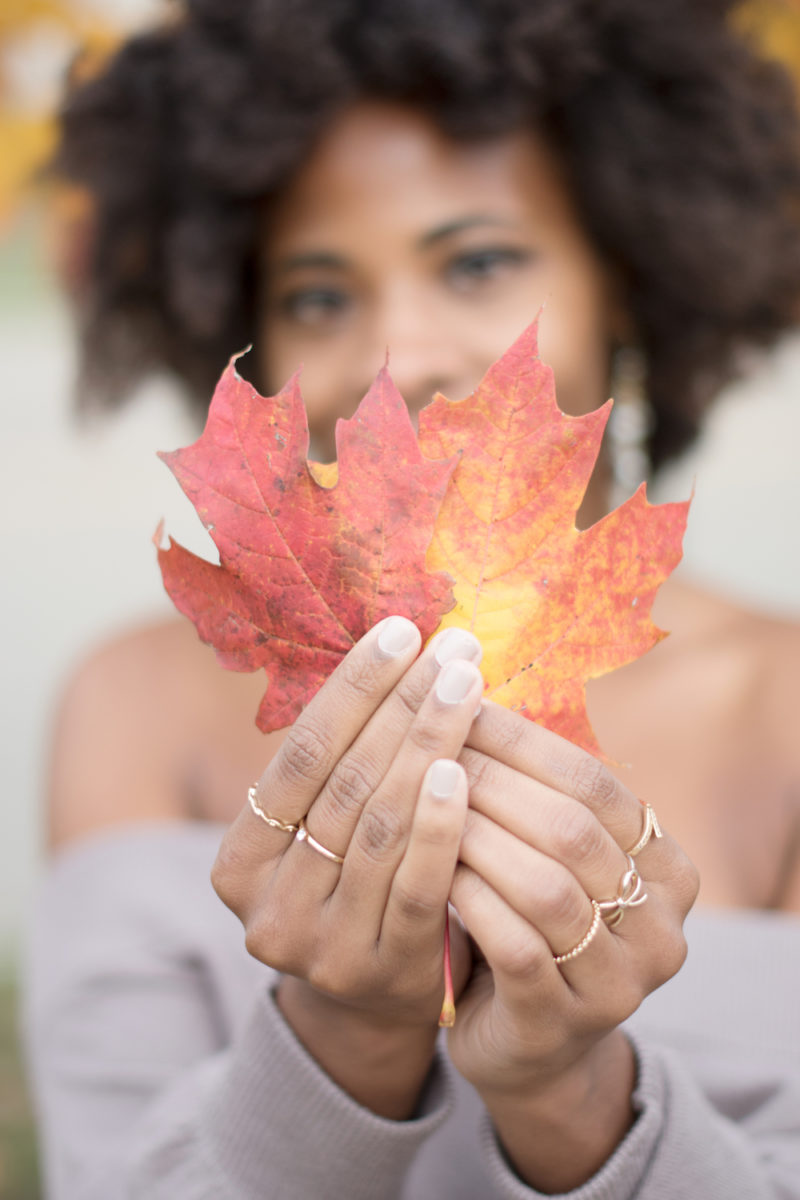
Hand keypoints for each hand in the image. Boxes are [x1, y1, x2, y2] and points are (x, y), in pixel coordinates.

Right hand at [211, 616, 483, 1114]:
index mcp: (238, 861)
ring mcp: (321, 946)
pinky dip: (443, 824)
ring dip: (429, 745)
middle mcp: (267, 906)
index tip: (402, 630)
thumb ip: (342, 762)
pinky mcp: (381, 972)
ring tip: (468, 686)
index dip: (353, 689)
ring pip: (380, 825)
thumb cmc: (355, 884)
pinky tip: (466, 767)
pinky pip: (418, 885)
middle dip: (404, 705)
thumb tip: (400, 647)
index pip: (299, 755)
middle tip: (455, 649)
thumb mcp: (324, 829)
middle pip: (344, 783)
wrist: (373, 1000)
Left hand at [446, 702, 698, 1186]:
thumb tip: (464, 686)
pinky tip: (427, 869)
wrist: (526, 1044)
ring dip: (475, 836)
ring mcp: (620, 981)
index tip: (457, 702)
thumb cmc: (527, 921)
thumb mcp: (545, 852)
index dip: (522, 739)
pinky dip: (469, 899)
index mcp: (667, 866)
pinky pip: (516, 947)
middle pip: (573, 829)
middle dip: (492, 780)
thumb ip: (530, 788)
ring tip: (417, 800)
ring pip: (547, 887)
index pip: (594, 781)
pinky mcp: (565, 1022)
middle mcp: (662, 925)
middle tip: (425, 744)